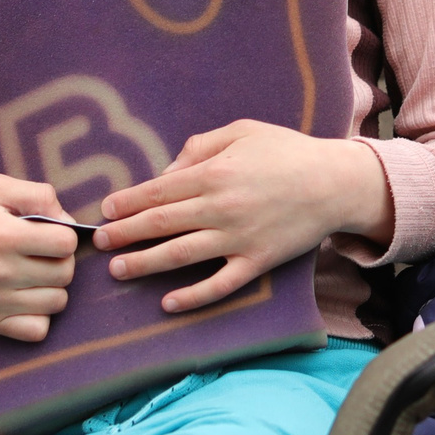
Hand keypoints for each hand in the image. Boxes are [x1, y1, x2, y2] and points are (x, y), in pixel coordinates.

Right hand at [0, 174, 79, 339]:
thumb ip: (36, 194)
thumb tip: (68, 220)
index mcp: (2, 235)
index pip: (66, 243)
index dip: (64, 233)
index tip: (48, 231)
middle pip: (65, 273)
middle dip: (61, 259)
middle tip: (42, 251)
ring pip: (57, 302)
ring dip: (52, 286)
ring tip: (33, 272)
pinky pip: (37, 330)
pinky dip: (39, 315)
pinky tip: (26, 296)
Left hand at [95, 120, 389, 312]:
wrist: (335, 182)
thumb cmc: (286, 151)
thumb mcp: (242, 130)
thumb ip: (199, 146)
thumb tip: (166, 173)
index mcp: (215, 172)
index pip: (158, 190)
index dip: (127, 203)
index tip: (105, 211)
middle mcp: (221, 207)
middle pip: (161, 224)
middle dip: (125, 234)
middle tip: (99, 244)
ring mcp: (239, 238)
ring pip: (181, 255)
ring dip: (146, 264)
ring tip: (119, 271)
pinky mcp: (258, 262)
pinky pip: (220, 284)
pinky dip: (194, 296)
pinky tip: (169, 304)